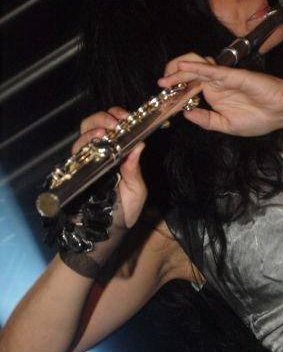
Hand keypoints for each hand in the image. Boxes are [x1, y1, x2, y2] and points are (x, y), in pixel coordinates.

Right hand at [72, 107, 146, 228]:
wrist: (109, 234)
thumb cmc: (124, 212)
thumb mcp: (136, 190)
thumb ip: (135, 168)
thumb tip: (140, 144)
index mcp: (116, 154)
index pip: (112, 126)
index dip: (117, 117)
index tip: (127, 118)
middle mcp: (98, 155)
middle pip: (93, 125)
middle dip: (103, 119)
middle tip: (114, 124)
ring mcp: (85, 163)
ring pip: (82, 136)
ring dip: (93, 131)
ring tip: (104, 133)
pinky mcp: (74, 174)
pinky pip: (74, 156)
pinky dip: (84, 147)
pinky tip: (94, 147)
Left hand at [158, 55, 282, 135]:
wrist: (282, 113)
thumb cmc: (260, 118)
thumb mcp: (226, 126)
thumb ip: (206, 120)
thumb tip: (186, 114)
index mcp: (215, 95)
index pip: (191, 88)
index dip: (176, 90)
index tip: (163, 96)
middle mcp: (217, 85)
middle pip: (190, 77)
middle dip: (174, 78)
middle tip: (161, 83)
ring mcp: (224, 78)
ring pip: (197, 70)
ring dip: (180, 72)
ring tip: (166, 77)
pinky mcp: (234, 75)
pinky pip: (212, 70)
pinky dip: (197, 67)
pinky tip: (184, 67)